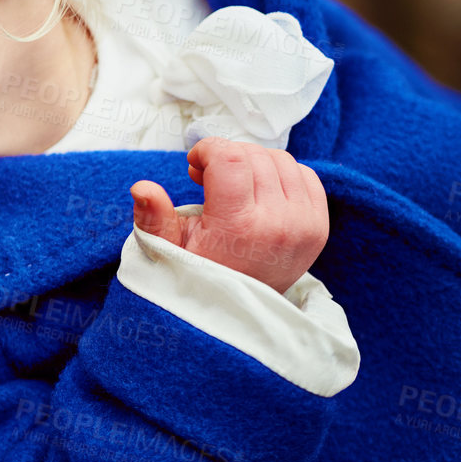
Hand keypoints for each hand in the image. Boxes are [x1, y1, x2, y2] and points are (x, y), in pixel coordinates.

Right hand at [130, 137, 327, 293]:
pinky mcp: (319, 226)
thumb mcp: (168, 250)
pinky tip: (259, 191)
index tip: (195, 163)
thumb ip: (153, 218)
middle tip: (208, 178)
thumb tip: (142, 188)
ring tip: (234, 186)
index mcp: (237, 227)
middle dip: (226, 156)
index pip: (230, 159)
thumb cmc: (200, 275)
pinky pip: (306, 175)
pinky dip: (281, 174)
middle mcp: (277, 224)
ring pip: (281, 160)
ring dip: (253, 163)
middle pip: (253, 156)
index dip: (208, 149)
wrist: (242, 312)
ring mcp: (304, 225)